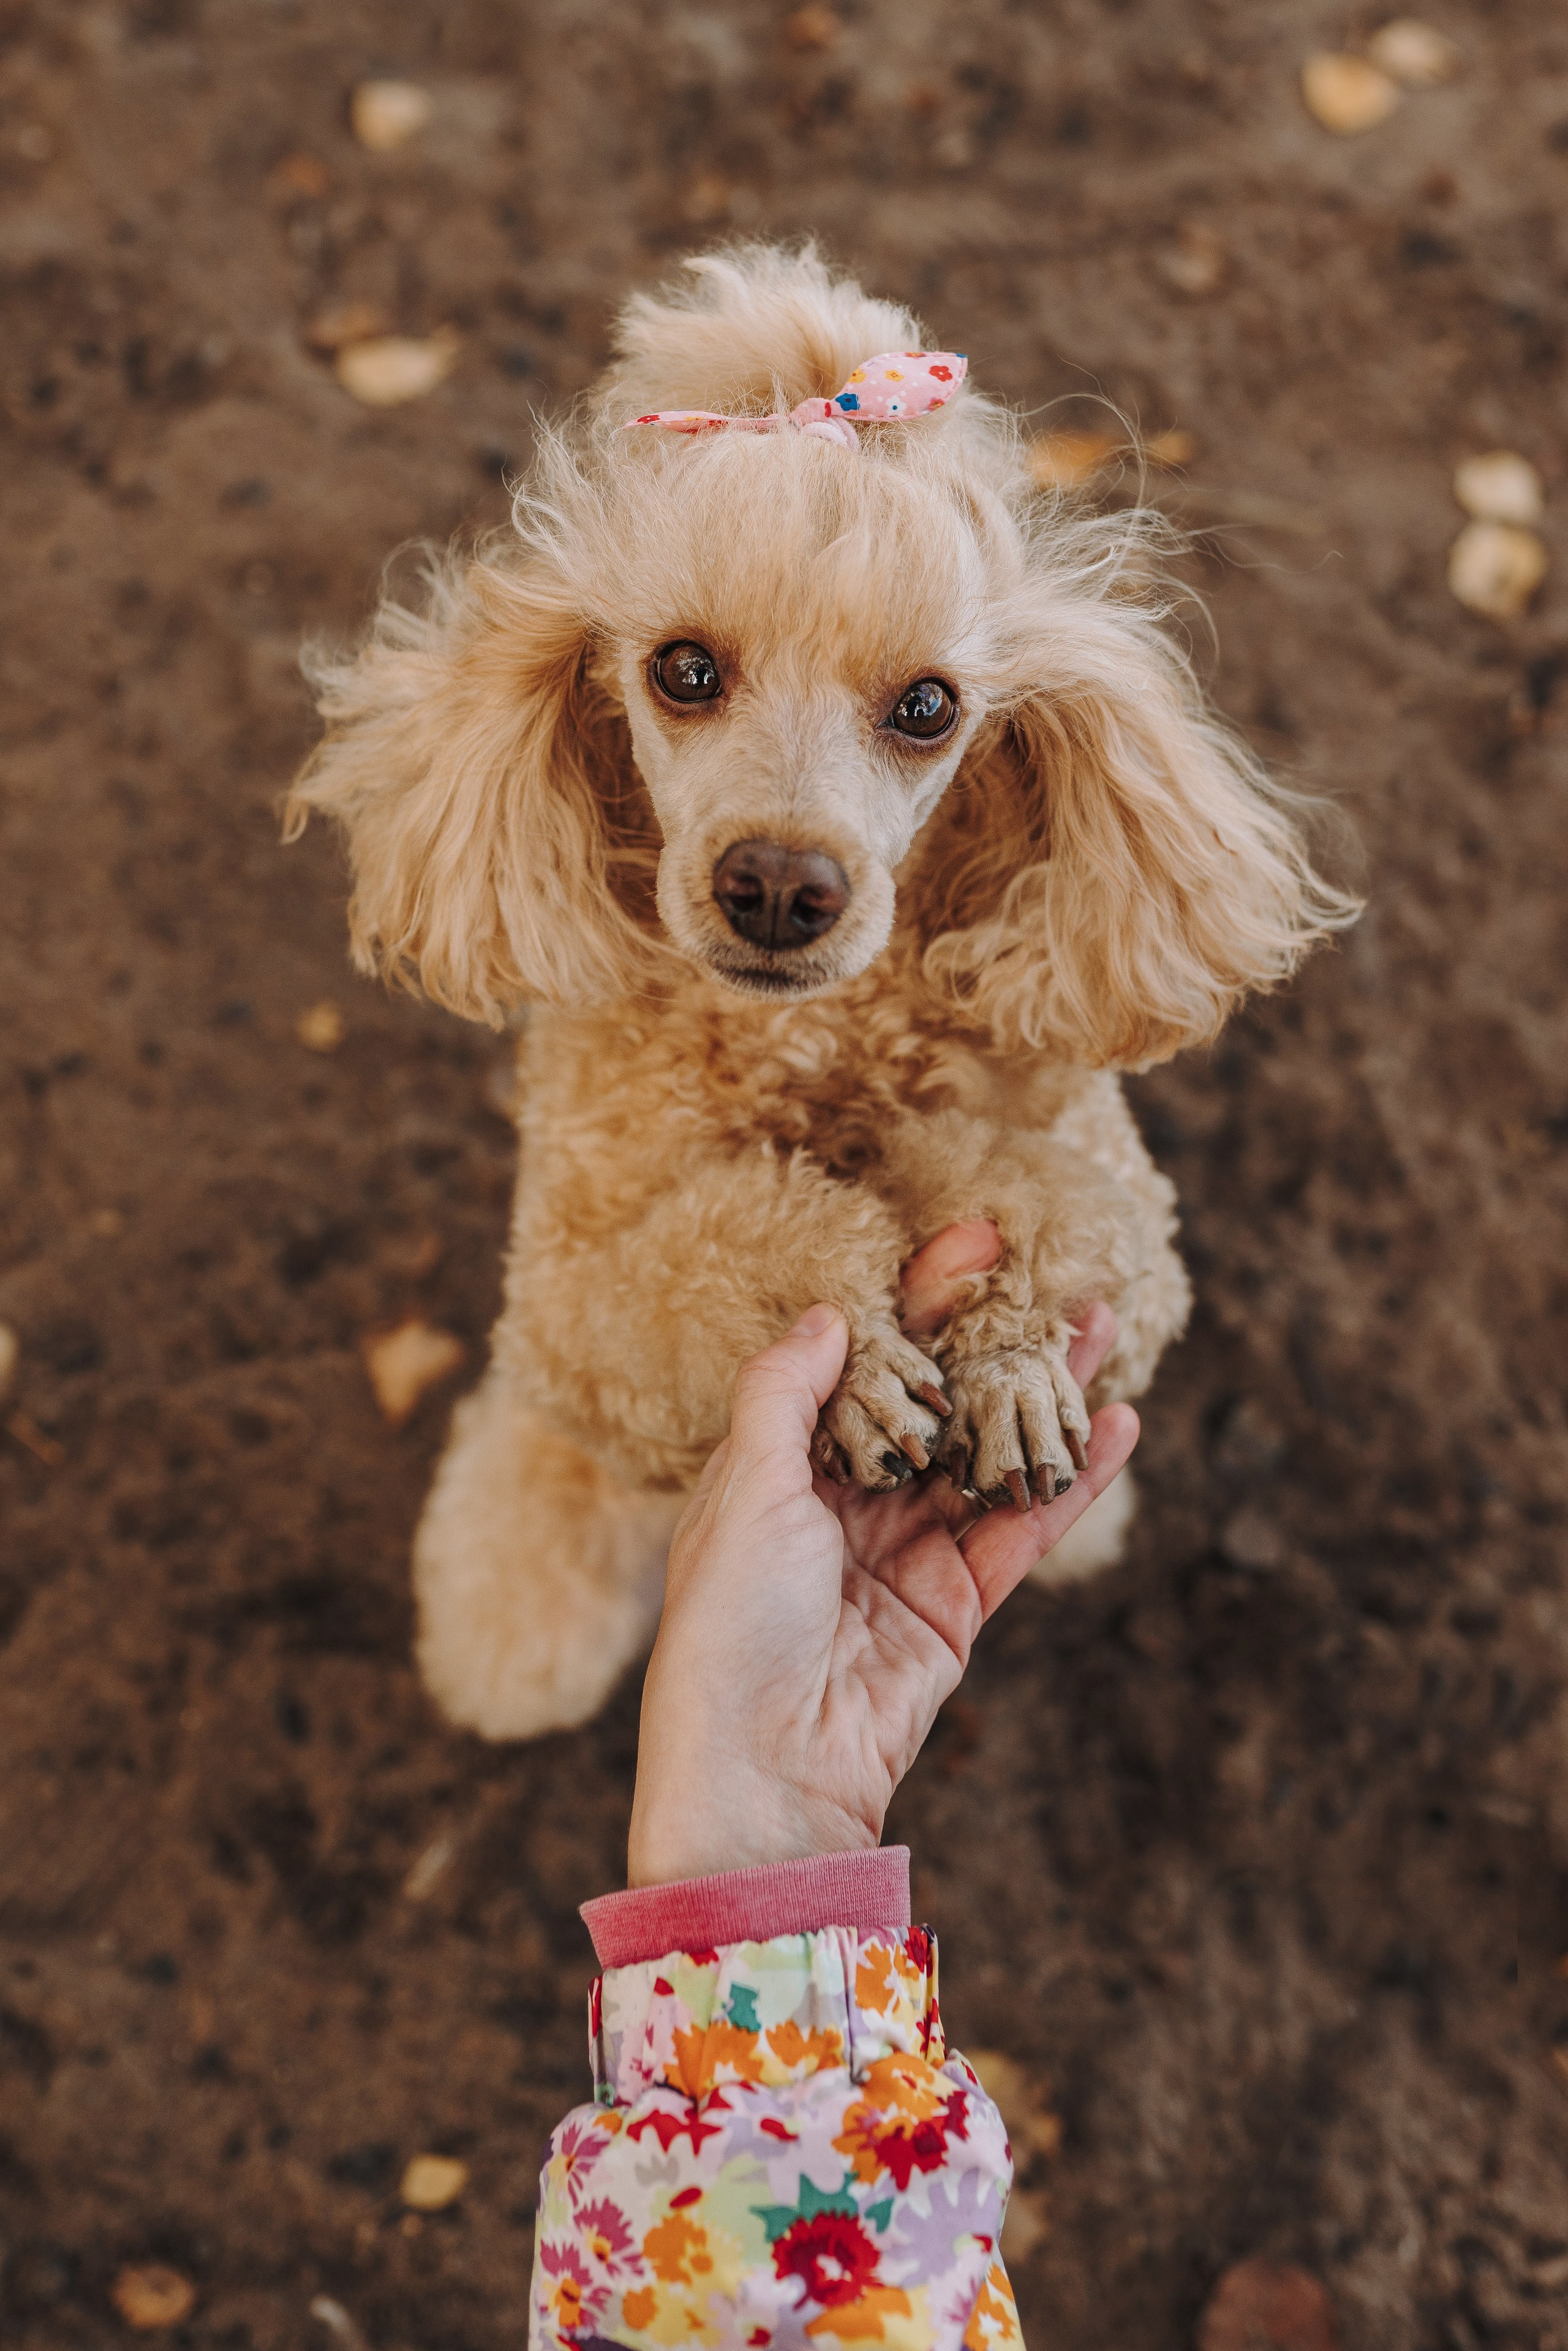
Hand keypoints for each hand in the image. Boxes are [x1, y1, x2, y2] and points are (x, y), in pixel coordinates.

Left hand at [627, 1223, 1139, 1885]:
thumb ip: (786, 1397)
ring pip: (987, 1457)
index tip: (972, 1239)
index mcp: (779, 1467)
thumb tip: (831, 1313)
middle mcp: (844, 1503)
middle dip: (992, 1337)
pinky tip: (1115, 1429)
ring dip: (1044, 1396)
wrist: (762, 1774)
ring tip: (1102, 1330)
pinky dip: (1070, 1482)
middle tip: (1055, 1272)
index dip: (914, 1299)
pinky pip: (1021, 1529)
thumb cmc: (729, 1628)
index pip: (861, 1361)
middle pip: (934, 1402)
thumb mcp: (742, 1492)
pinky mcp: (956, 1607)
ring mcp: (906, 1554)